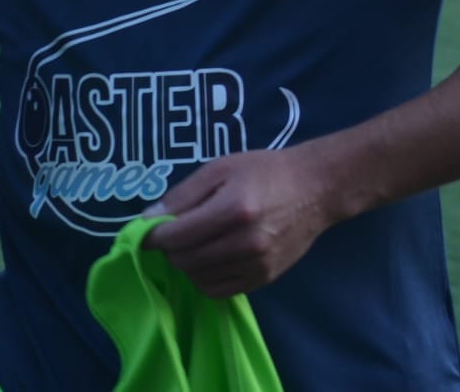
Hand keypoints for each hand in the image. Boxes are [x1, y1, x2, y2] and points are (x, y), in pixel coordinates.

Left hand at [143, 150, 336, 298]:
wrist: (315, 189)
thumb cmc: (264, 171)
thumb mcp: (220, 168)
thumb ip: (183, 195)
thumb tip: (147, 218)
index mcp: (233, 209)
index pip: (176, 236)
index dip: (153, 236)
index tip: (145, 230)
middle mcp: (245, 241)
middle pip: (184, 259)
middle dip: (170, 248)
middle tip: (174, 231)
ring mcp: (257, 264)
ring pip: (198, 277)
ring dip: (186, 262)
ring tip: (195, 241)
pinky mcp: (264, 278)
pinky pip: (218, 290)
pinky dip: (204, 277)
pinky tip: (210, 257)